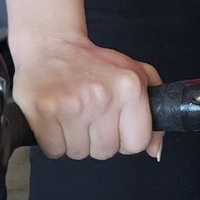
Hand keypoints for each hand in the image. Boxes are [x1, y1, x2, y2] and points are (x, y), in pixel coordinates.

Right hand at [13, 33, 162, 159]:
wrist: (51, 46)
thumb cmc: (92, 63)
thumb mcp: (135, 74)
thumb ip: (153, 109)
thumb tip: (155, 149)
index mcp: (130, 87)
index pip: (137, 143)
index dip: (125, 139)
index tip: (115, 127)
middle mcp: (103, 96)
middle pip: (105, 152)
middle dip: (96, 140)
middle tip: (89, 116)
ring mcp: (72, 105)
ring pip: (78, 153)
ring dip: (74, 140)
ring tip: (72, 115)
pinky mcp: (45, 111)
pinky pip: (54, 151)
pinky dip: (53, 141)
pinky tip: (56, 119)